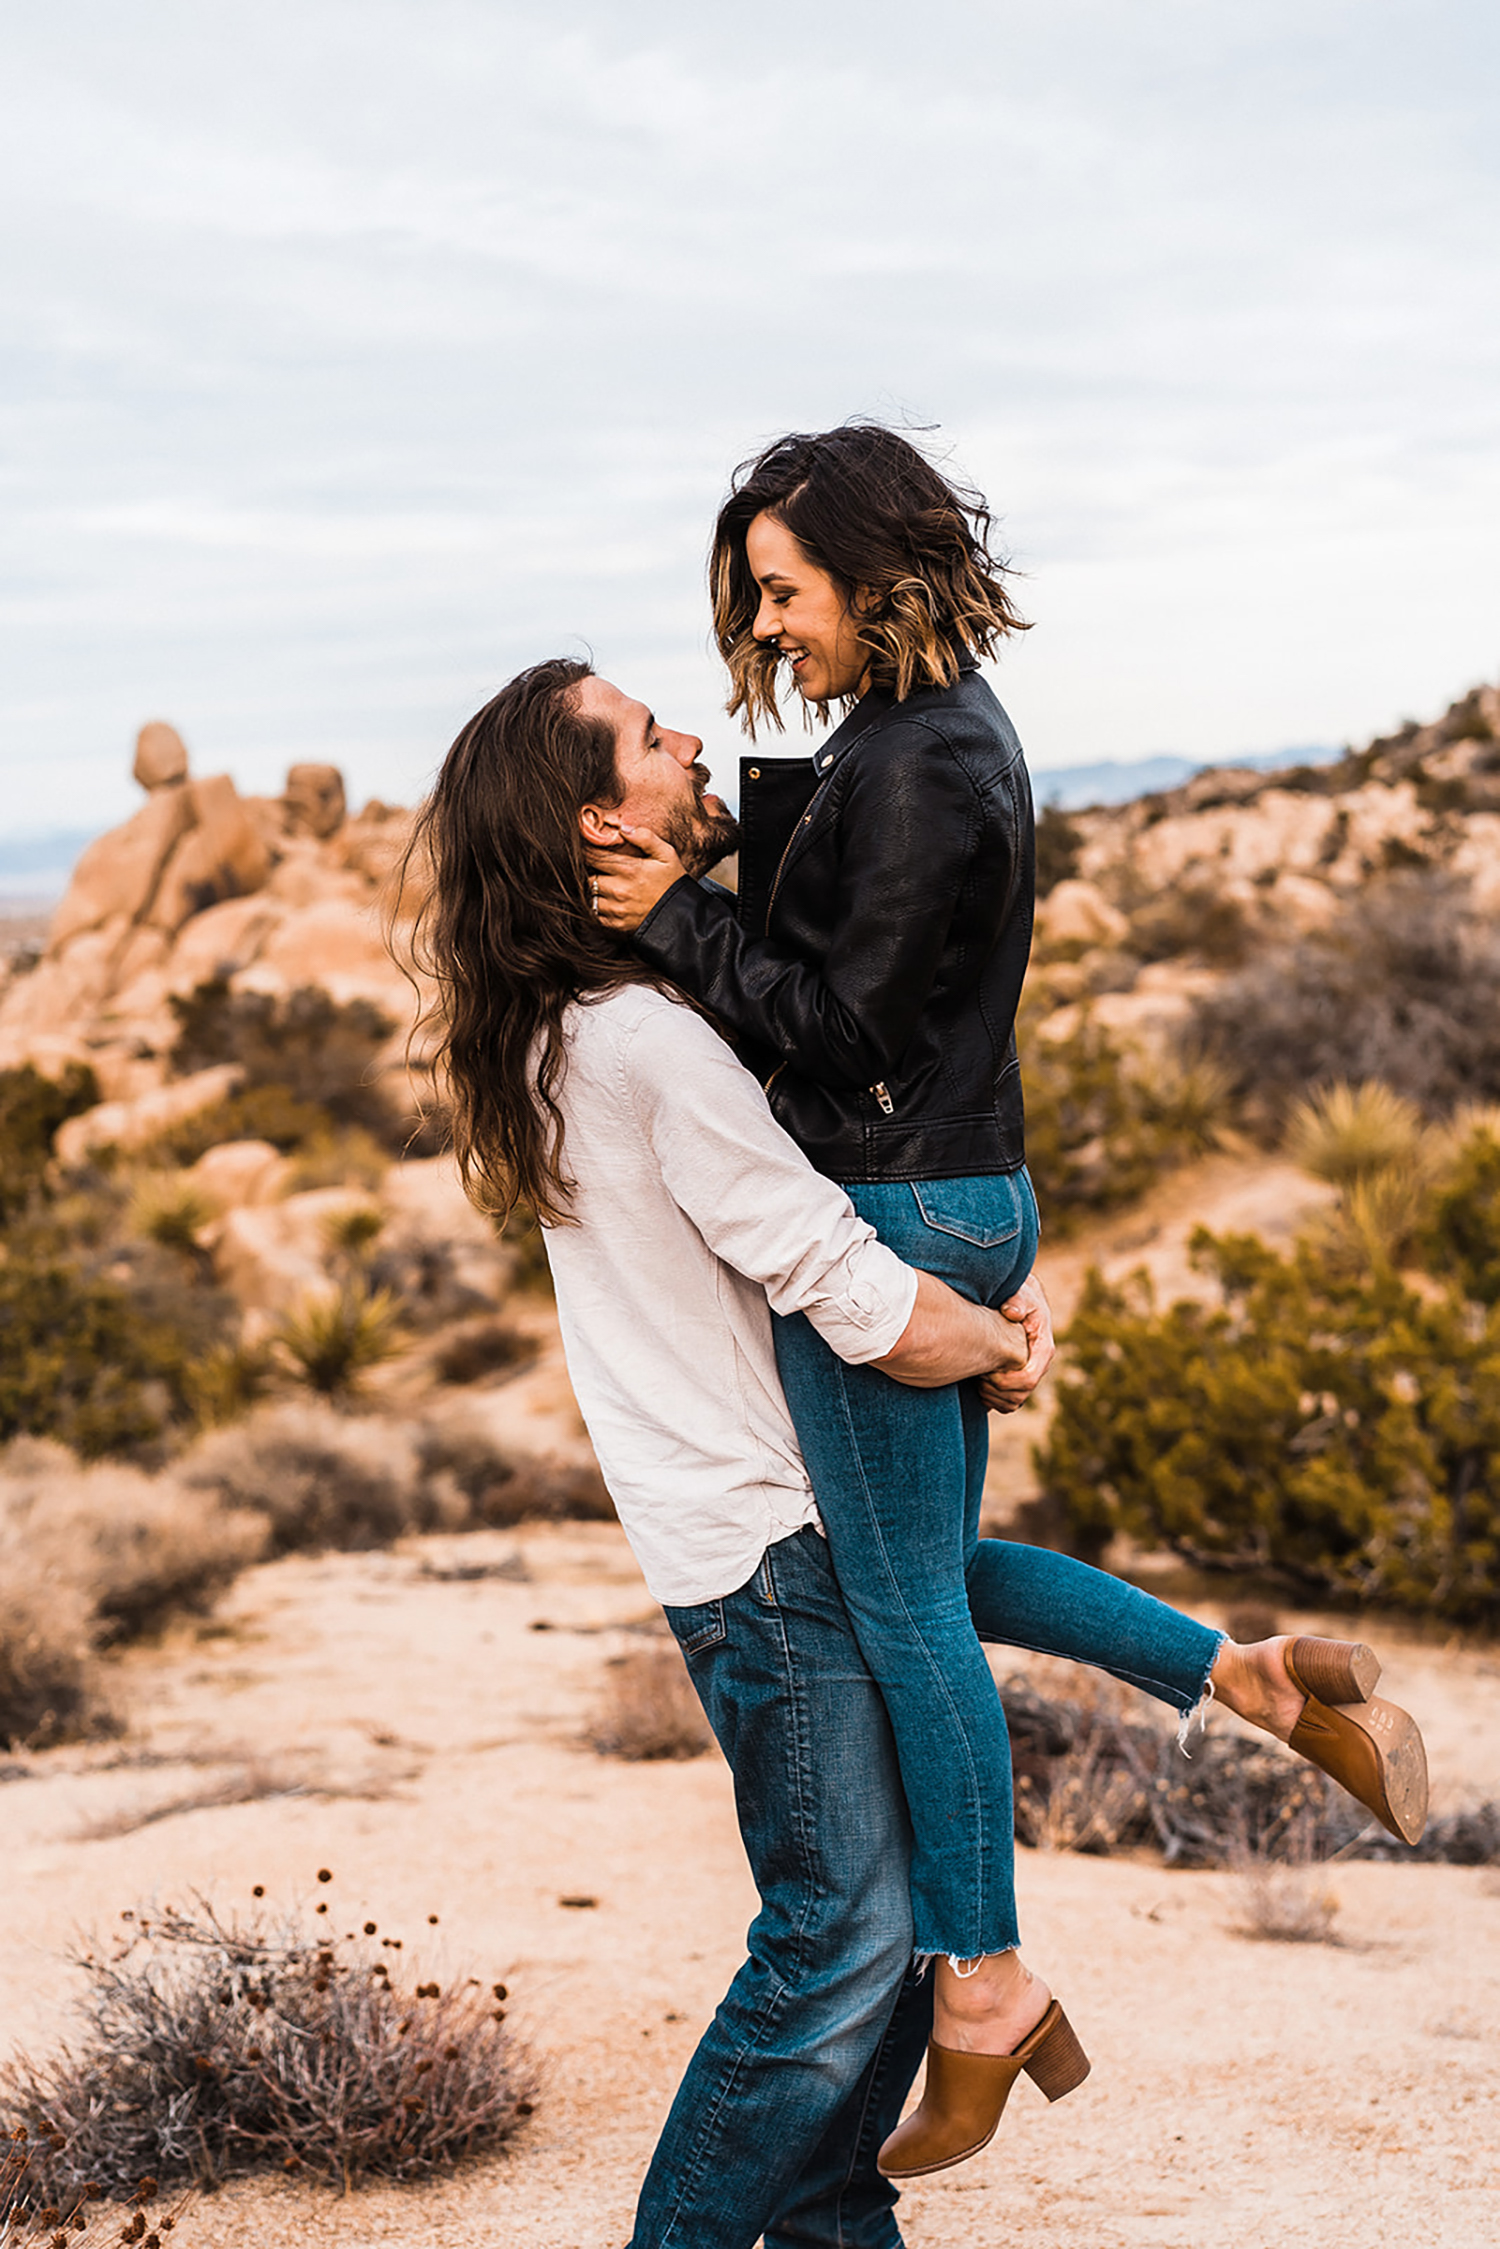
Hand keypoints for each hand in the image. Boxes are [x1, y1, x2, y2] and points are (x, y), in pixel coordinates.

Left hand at [587, 827, 686, 931]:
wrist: (682, 916)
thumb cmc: (674, 883)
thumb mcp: (667, 855)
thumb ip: (646, 838)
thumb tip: (623, 828)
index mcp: (629, 870)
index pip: (594, 856)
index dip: (588, 851)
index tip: (589, 850)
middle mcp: (619, 890)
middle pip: (588, 877)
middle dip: (591, 872)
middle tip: (598, 869)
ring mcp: (617, 909)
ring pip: (590, 896)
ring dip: (594, 891)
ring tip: (604, 886)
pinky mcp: (617, 924)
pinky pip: (596, 914)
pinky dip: (598, 907)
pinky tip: (609, 901)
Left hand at [977, 1270, 1055, 1414]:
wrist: (1021, 1300)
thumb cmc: (1020, 1296)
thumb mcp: (1021, 1294)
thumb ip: (1017, 1301)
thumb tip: (1012, 1312)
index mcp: (1043, 1349)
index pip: (1028, 1378)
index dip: (1005, 1381)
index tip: (986, 1370)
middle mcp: (1039, 1365)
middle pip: (1020, 1395)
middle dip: (995, 1390)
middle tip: (976, 1375)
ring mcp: (1029, 1374)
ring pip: (1013, 1403)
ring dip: (992, 1397)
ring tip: (976, 1379)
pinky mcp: (1018, 1380)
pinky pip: (1007, 1404)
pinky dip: (991, 1400)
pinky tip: (977, 1384)